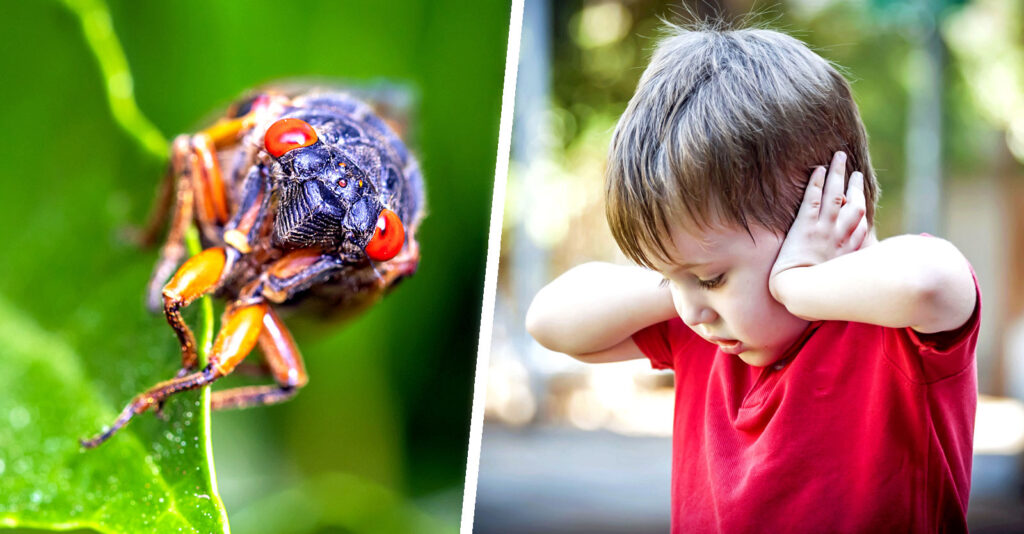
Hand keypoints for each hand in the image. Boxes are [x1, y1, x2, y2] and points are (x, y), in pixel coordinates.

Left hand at [769, 151, 871, 299]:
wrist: (799, 292)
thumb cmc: (818, 291)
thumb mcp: (842, 281)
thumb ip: (850, 271)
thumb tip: (856, 271)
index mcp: (850, 248)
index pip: (861, 222)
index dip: (861, 205)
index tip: (861, 195)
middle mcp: (841, 235)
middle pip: (853, 203)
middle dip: (855, 185)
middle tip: (856, 171)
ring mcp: (824, 229)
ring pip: (835, 195)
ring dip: (838, 173)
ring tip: (839, 156)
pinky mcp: (805, 227)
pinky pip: (812, 200)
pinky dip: (816, 183)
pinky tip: (818, 169)